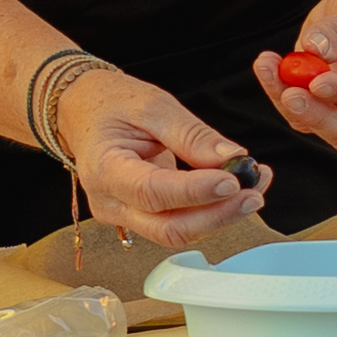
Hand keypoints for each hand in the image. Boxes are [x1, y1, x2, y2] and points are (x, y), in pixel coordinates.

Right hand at [55, 69, 273, 247]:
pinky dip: (211, 212)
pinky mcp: (140, 218)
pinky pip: (179, 224)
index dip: (195, 192)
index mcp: (103, 169)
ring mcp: (123, 215)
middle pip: (168, 228)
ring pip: (177, 232)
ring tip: (253, 185)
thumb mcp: (151, 104)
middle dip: (216, 215)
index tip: (232, 179)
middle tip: (253, 192)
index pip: (152, 192)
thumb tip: (233, 157)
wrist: (84, 112)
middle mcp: (109, 202)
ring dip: (220, 216)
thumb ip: (191, 134)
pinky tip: (234, 190)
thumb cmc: (110, 104)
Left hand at [253, 0, 336, 151]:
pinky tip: (267, 63)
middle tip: (289, 94)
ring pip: (315, 123)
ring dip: (286, 98)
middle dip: (316, 116)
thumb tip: (315, 50)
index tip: (318, 81)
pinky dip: (278, 89)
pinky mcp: (324, 103)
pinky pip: (298, 109)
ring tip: (267, 63)